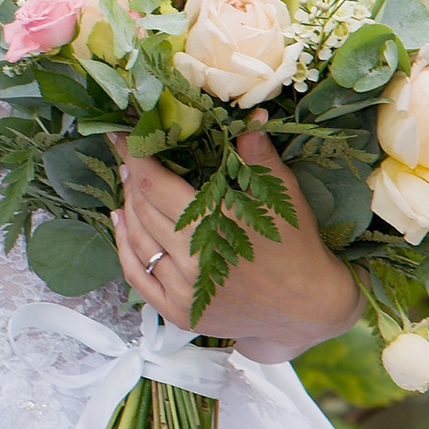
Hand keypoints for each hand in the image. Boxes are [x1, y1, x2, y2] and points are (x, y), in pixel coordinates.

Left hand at [110, 118, 359, 363]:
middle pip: (142, 209)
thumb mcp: (282, 196)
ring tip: (127, 184)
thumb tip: (248, 116)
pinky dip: (123, 248)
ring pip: (137, 240)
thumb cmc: (296, 246)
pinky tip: (120, 224)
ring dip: (126, 208)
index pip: (155, 184)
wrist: (308, 308)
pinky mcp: (178, 312)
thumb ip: (259, 156)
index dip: (135, 157)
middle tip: (129, 157)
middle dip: (131, 179)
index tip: (121, 136)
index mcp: (213, 226)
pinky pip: (136, 276)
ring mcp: (182, 291)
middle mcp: (191, 261)